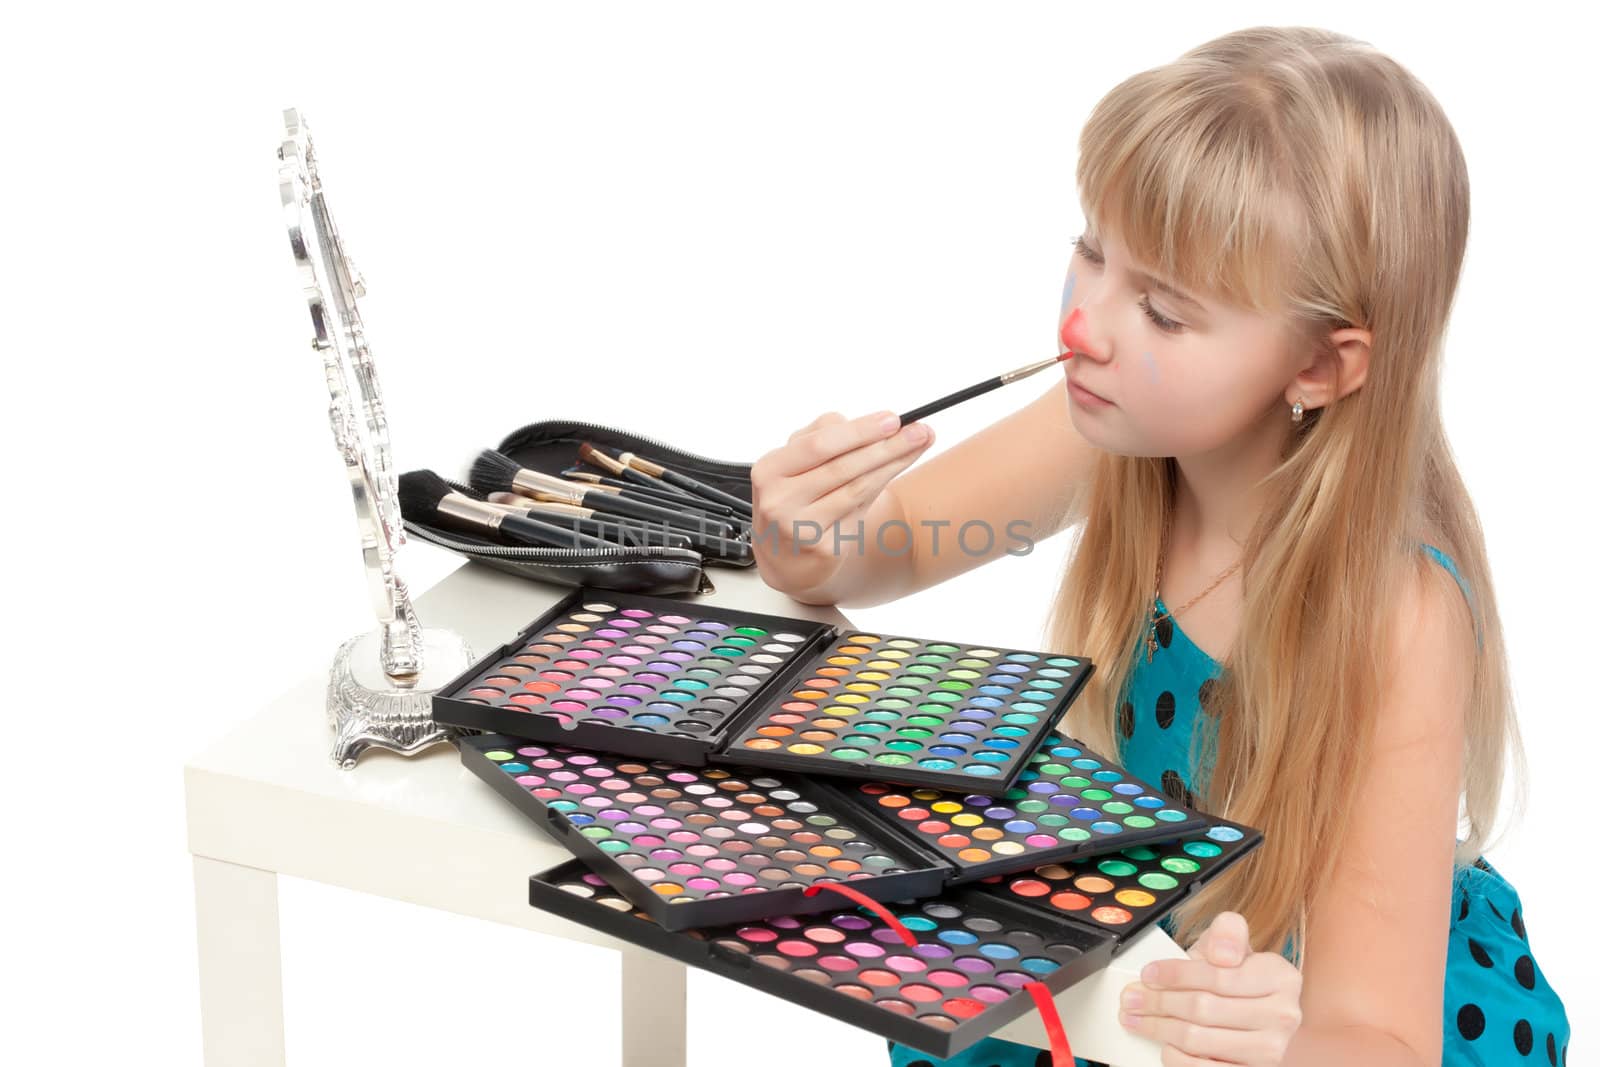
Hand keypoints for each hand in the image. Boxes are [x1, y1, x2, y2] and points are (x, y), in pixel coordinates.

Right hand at [748, 410, 933, 595]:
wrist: (785, 555)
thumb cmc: (795, 497)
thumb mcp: (794, 463)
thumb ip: (825, 436)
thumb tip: (873, 423)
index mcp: (769, 471)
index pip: (818, 445)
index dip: (859, 431)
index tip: (892, 419)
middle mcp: (780, 501)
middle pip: (842, 467)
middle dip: (886, 446)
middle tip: (919, 430)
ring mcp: (801, 529)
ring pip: (857, 489)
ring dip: (893, 464)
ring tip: (919, 444)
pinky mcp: (823, 550)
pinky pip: (861, 512)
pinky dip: (882, 487)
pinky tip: (896, 471)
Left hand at [1119, 912, 1302, 1065]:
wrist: (1256, 1020)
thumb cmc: (1236, 982)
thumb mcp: (1231, 947)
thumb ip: (1226, 934)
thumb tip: (1222, 952)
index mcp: (1281, 977)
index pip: (1218, 975)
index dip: (1176, 974)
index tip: (1148, 974)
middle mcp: (1283, 1016)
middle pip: (1203, 1008)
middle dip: (1158, 1002)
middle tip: (1131, 998)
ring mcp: (1271, 1050)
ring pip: (1198, 1039)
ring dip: (1159, 1028)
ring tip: (1137, 1019)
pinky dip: (1176, 1057)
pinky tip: (1165, 1045)